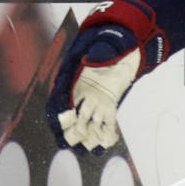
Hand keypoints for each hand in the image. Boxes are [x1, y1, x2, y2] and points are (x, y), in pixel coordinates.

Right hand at [45, 0, 166, 150]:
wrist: (124, 41)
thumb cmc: (110, 39)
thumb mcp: (105, 41)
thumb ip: (99, 51)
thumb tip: (93, 59)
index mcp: (72, 76)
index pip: (60, 96)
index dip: (60, 109)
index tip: (64, 120)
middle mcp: (79, 92)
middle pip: (69, 115)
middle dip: (71, 129)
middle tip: (76, 138)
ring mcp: (93, 100)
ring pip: (86, 123)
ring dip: (89, 136)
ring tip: (94, 146)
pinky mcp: (108, 105)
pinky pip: (104, 122)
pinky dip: (107, 133)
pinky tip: (111, 140)